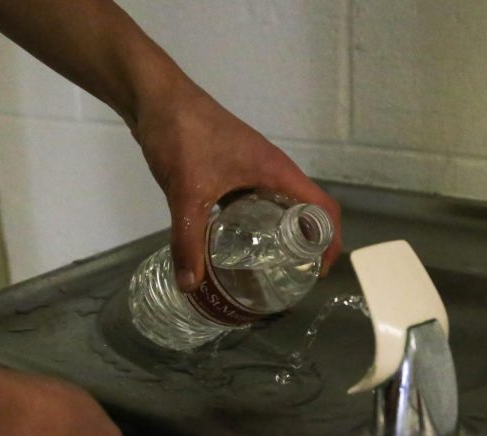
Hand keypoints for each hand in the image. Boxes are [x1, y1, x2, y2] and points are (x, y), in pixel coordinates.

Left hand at [131, 81, 342, 291]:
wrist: (156, 97)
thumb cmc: (183, 136)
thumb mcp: (187, 193)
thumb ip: (188, 241)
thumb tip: (191, 287)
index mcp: (277, 172)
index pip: (323, 208)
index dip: (331, 241)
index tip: (320, 271)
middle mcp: (272, 170)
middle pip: (305, 210)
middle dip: (306, 245)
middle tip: (292, 277)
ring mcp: (251, 168)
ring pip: (278, 206)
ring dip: (280, 235)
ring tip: (268, 268)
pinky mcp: (231, 168)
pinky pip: (253, 201)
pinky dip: (253, 224)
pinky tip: (233, 244)